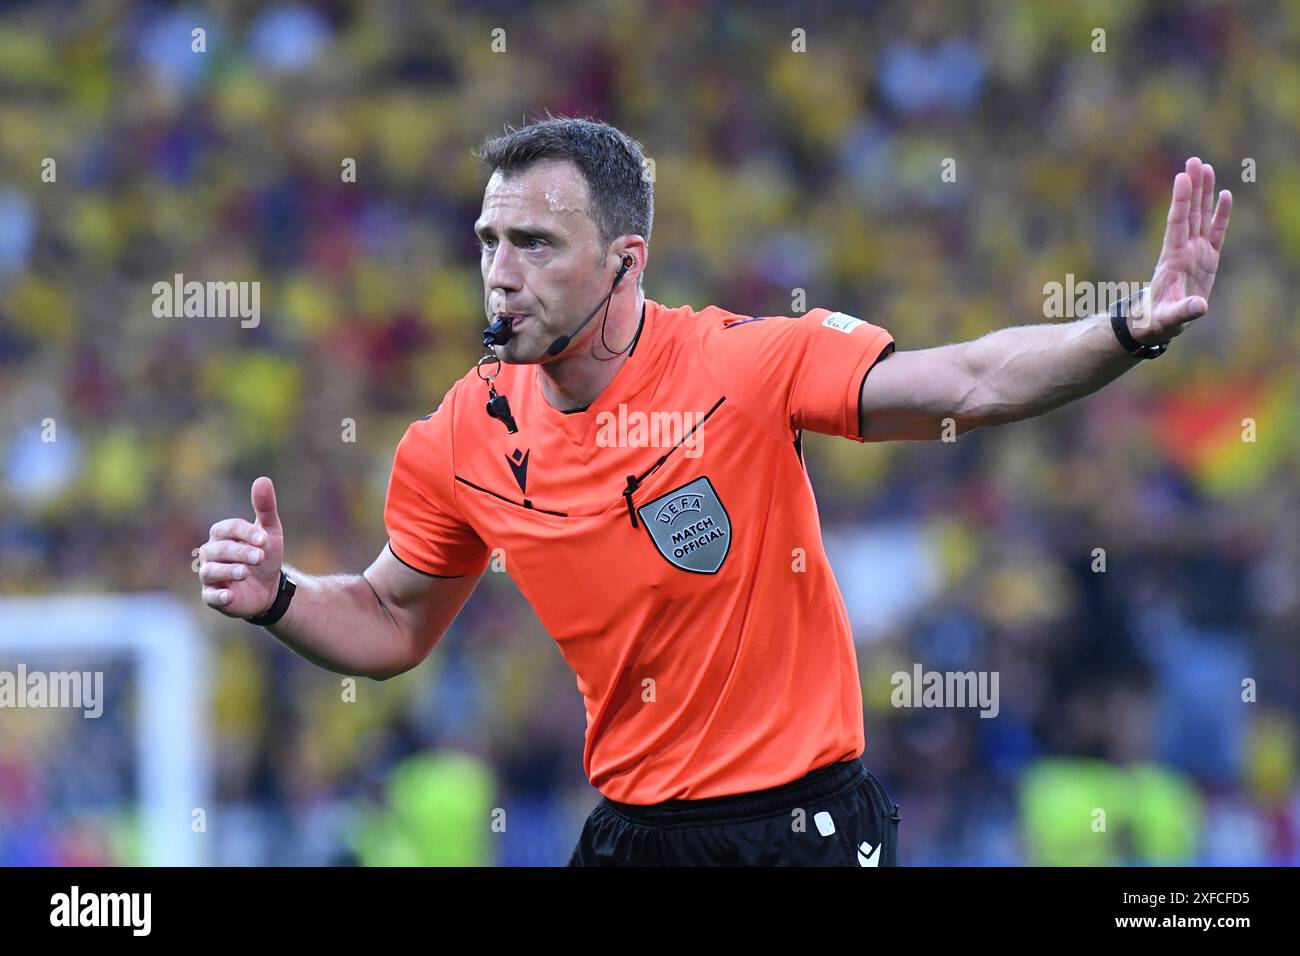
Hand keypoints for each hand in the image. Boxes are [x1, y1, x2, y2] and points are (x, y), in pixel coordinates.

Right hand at [198, 476, 284, 617]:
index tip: (264, 539)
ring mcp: (210, 575)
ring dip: (228, 571)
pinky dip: (217, 596)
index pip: (229, 528)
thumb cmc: (264, 555)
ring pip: (211, 571)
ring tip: (244, 572)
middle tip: (261, 556)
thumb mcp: (269, 532)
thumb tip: (263, 479)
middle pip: (220, 549)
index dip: (246, 533)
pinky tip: (228, 596)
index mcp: (222, 534)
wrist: (269, 587)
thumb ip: (265, 508)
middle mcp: (210, 553)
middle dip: (240, 552)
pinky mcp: (212, 596)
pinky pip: (210, 596)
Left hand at [1135, 157, 1232, 344]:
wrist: (1157, 322)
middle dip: (1191, 188)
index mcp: (1173, 259)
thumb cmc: (1159, 320)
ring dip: (1203, 193)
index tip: (1181, 178)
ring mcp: (1196, 252)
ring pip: (1200, 216)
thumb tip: (1200, 306)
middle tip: (1193, 161)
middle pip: (1189, 213)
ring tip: (1205, 168)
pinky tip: (1224, 195)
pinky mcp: (1207, 258)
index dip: (1180, 201)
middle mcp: (1184, 250)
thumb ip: (1183, 312)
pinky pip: (1216, 232)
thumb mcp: (1169, 318)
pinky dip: (1220, 214)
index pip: (1177, 224)